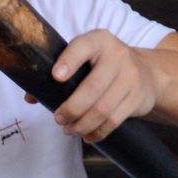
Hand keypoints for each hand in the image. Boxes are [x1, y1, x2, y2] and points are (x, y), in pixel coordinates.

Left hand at [42, 30, 156, 143]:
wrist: (146, 73)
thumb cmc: (104, 66)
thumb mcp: (86, 59)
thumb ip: (58, 74)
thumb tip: (31, 98)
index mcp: (99, 41)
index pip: (83, 46)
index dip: (69, 61)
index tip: (55, 77)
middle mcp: (118, 56)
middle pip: (93, 87)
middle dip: (72, 108)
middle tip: (58, 119)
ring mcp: (130, 77)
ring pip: (103, 108)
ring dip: (82, 124)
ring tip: (69, 130)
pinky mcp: (137, 98)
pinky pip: (114, 121)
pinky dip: (97, 132)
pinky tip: (86, 136)